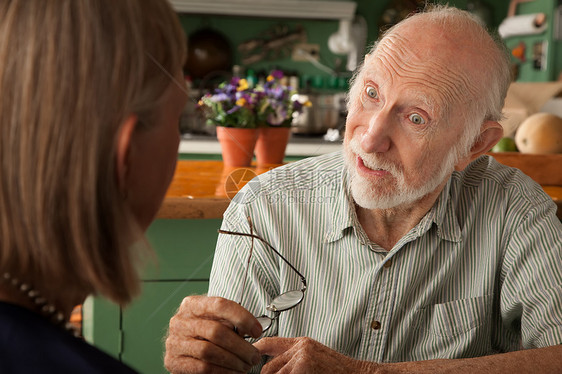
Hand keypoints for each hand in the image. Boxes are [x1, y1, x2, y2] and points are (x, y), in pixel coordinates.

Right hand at [164, 295, 262, 373]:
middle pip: (216, 331)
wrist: (183, 350)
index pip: (220, 305)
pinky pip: (203, 368)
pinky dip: (223, 371)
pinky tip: (234, 372)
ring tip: (246, 365)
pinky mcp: (173, 362)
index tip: (257, 330)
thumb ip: (231, 322)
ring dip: (233, 361)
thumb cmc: (204, 333)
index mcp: (192, 304)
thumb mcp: (216, 321)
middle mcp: (180, 321)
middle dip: (241, 346)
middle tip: (255, 355)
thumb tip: (254, 329)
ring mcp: (174, 342)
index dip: (242, 317)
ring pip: (209, 351)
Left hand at [254, 337, 376, 373]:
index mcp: (301, 343)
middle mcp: (300, 348)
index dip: (255, 351)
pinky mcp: (303, 370)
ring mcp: (301, 359)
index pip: (268, 343)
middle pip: (268, 367)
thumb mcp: (315, 355)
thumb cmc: (338, 370)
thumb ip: (295, 356)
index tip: (248, 359)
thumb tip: (276, 365)